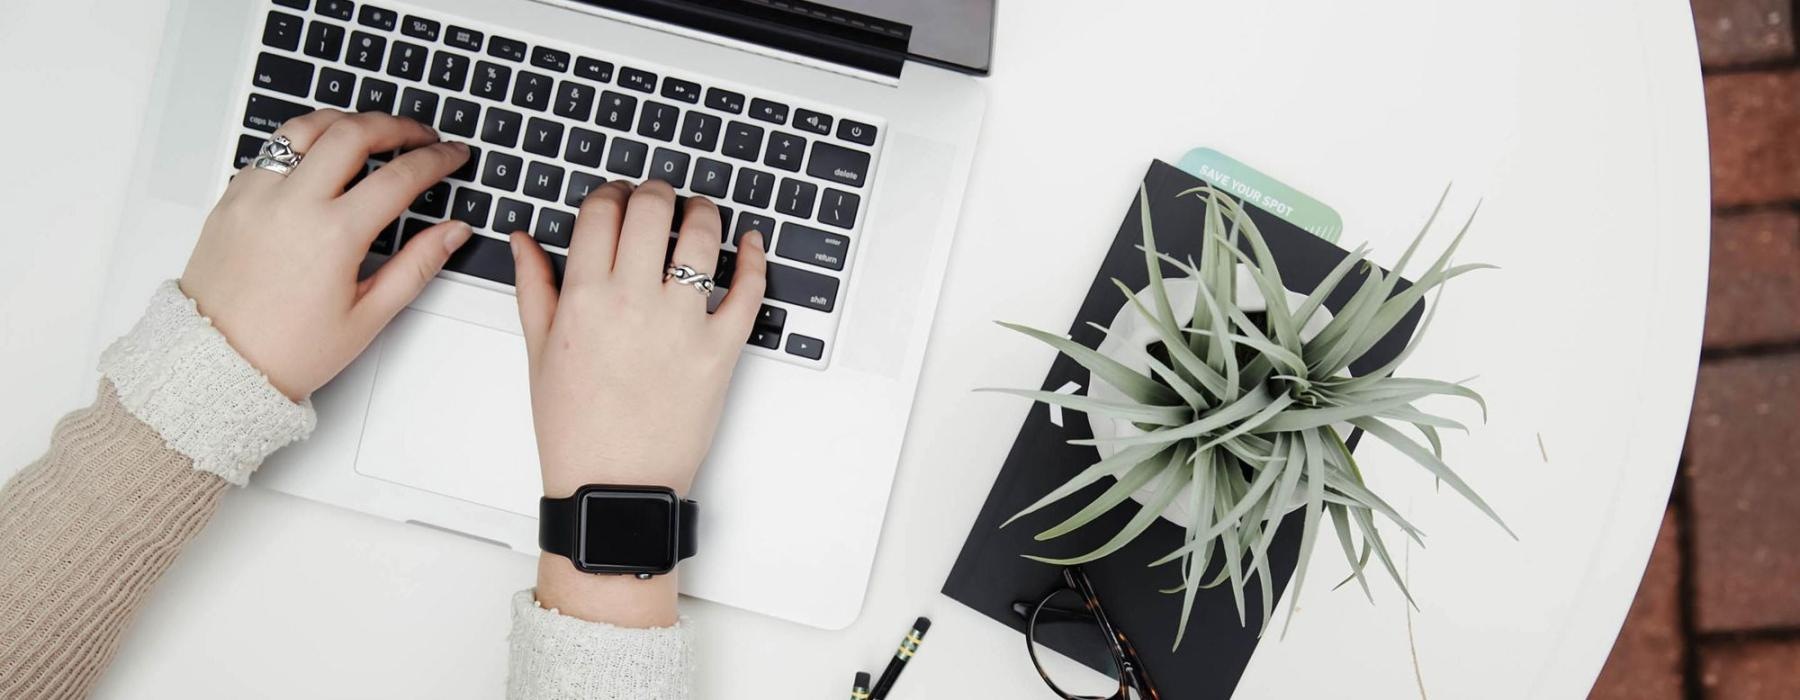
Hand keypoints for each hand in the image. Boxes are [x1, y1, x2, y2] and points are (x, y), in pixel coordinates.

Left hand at [180, 110, 472, 399]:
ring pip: (307, 127)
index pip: (400, 176)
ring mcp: (256, 195)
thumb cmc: (288, 350)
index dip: (436, 159)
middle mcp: (292, 204)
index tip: (452, 155)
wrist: (217, 364)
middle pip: (353, 132)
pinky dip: (304, 143)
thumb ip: (417, 266)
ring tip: (371, 132)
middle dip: (397, 126)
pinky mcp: (232, 197)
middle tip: (420, 135)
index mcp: (333, 235)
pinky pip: (272, 150)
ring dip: (346, 121)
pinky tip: (322, 158)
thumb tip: (452, 232)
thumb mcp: (368, 316)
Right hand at [512, 179, 765, 626]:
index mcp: (584, 298)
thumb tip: (524, 239)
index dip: (611, 193)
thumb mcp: (539, 353)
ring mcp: (682, 324)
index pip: (602, 211)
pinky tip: (749, 243)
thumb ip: (534, 287)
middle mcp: (634, 301)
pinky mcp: (722, 349)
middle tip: (659, 198)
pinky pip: (748, 290)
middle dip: (656, 192)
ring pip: (702, 236)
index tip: (617, 199)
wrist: (614, 486)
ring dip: (703, 212)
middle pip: (652, 209)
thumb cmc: (575, 428)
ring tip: (699, 214)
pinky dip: (754, 258)